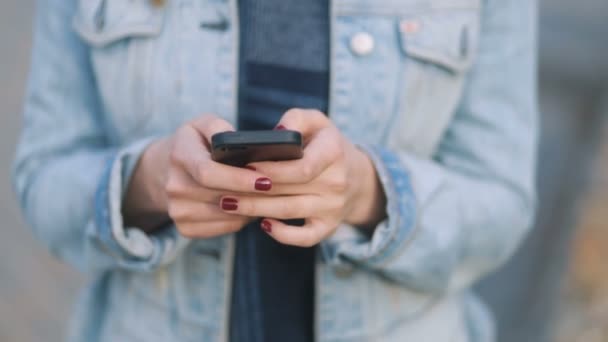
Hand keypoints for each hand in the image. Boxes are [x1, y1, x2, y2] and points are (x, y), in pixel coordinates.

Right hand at [123, 115, 274, 237]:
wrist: (167, 169)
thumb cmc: (197, 143)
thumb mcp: (204, 124)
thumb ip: (218, 127)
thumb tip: (236, 140)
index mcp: (179, 155)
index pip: (208, 172)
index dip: (239, 179)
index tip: (266, 180)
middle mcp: (174, 186)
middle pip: (220, 196)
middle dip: (252, 195)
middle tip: (279, 191)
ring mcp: (177, 210)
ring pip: (225, 216)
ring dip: (251, 208)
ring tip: (270, 197)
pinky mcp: (185, 228)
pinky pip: (223, 228)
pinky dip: (242, 220)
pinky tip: (253, 207)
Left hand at [218, 109, 386, 246]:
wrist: (357, 177)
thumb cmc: (325, 144)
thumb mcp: (317, 122)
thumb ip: (297, 118)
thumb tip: (278, 130)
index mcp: (334, 152)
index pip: (301, 167)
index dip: (271, 169)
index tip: (244, 166)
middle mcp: (337, 182)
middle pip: (289, 189)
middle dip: (252, 189)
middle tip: (222, 186)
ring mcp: (333, 208)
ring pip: (289, 211)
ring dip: (256, 209)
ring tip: (228, 203)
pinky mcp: (328, 227)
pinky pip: (305, 237)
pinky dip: (283, 235)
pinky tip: (262, 225)